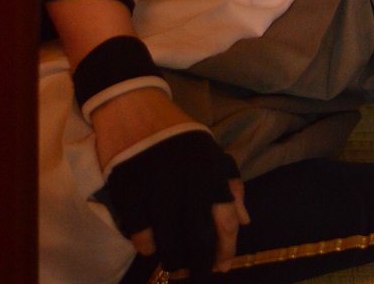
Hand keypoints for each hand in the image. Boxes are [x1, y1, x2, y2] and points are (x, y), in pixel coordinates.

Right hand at [91, 89, 249, 276]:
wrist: (132, 105)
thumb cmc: (176, 133)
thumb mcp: (210, 150)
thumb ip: (230, 185)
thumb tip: (244, 222)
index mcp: (211, 171)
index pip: (225, 222)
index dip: (226, 251)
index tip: (222, 268)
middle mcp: (188, 182)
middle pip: (198, 240)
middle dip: (199, 266)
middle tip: (195, 275)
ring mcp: (157, 188)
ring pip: (168, 244)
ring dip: (173, 261)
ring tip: (174, 265)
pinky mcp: (129, 192)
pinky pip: (140, 234)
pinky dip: (146, 246)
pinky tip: (150, 245)